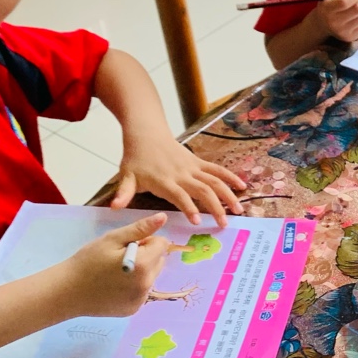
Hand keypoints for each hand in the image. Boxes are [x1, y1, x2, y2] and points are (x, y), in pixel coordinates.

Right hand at [62, 213, 172, 316]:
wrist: (66, 291)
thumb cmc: (87, 261)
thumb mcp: (112, 239)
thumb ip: (140, 229)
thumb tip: (163, 218)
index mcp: (144, 264)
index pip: (162, 244)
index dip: (146, 240)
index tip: (128, 244)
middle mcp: (147, 284)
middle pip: (159, 261)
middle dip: (146, 255)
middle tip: (120, 257)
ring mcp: (140, 299)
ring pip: (152, 276)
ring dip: (142, 271)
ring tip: (116, 272)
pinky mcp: (133, 309)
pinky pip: (142, 291)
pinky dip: (134, 286)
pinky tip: (115, 285)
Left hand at [113, 136, 243, 227]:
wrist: (146, 133)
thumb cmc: (136, 158)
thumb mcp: (126, 176)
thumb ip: (123, 193)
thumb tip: (115, 206)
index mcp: (165, 181)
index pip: (180, 196)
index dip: (189, 208)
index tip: (198, 223)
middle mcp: (182, 174)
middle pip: (203, 190)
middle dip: (216, 207)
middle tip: (224, 224)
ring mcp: (193, 167)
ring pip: (215, 181)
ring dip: (228, 195)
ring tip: (239, 210)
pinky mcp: (198, 162)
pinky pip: (217, 170)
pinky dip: (230, 177)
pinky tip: (242, 186)